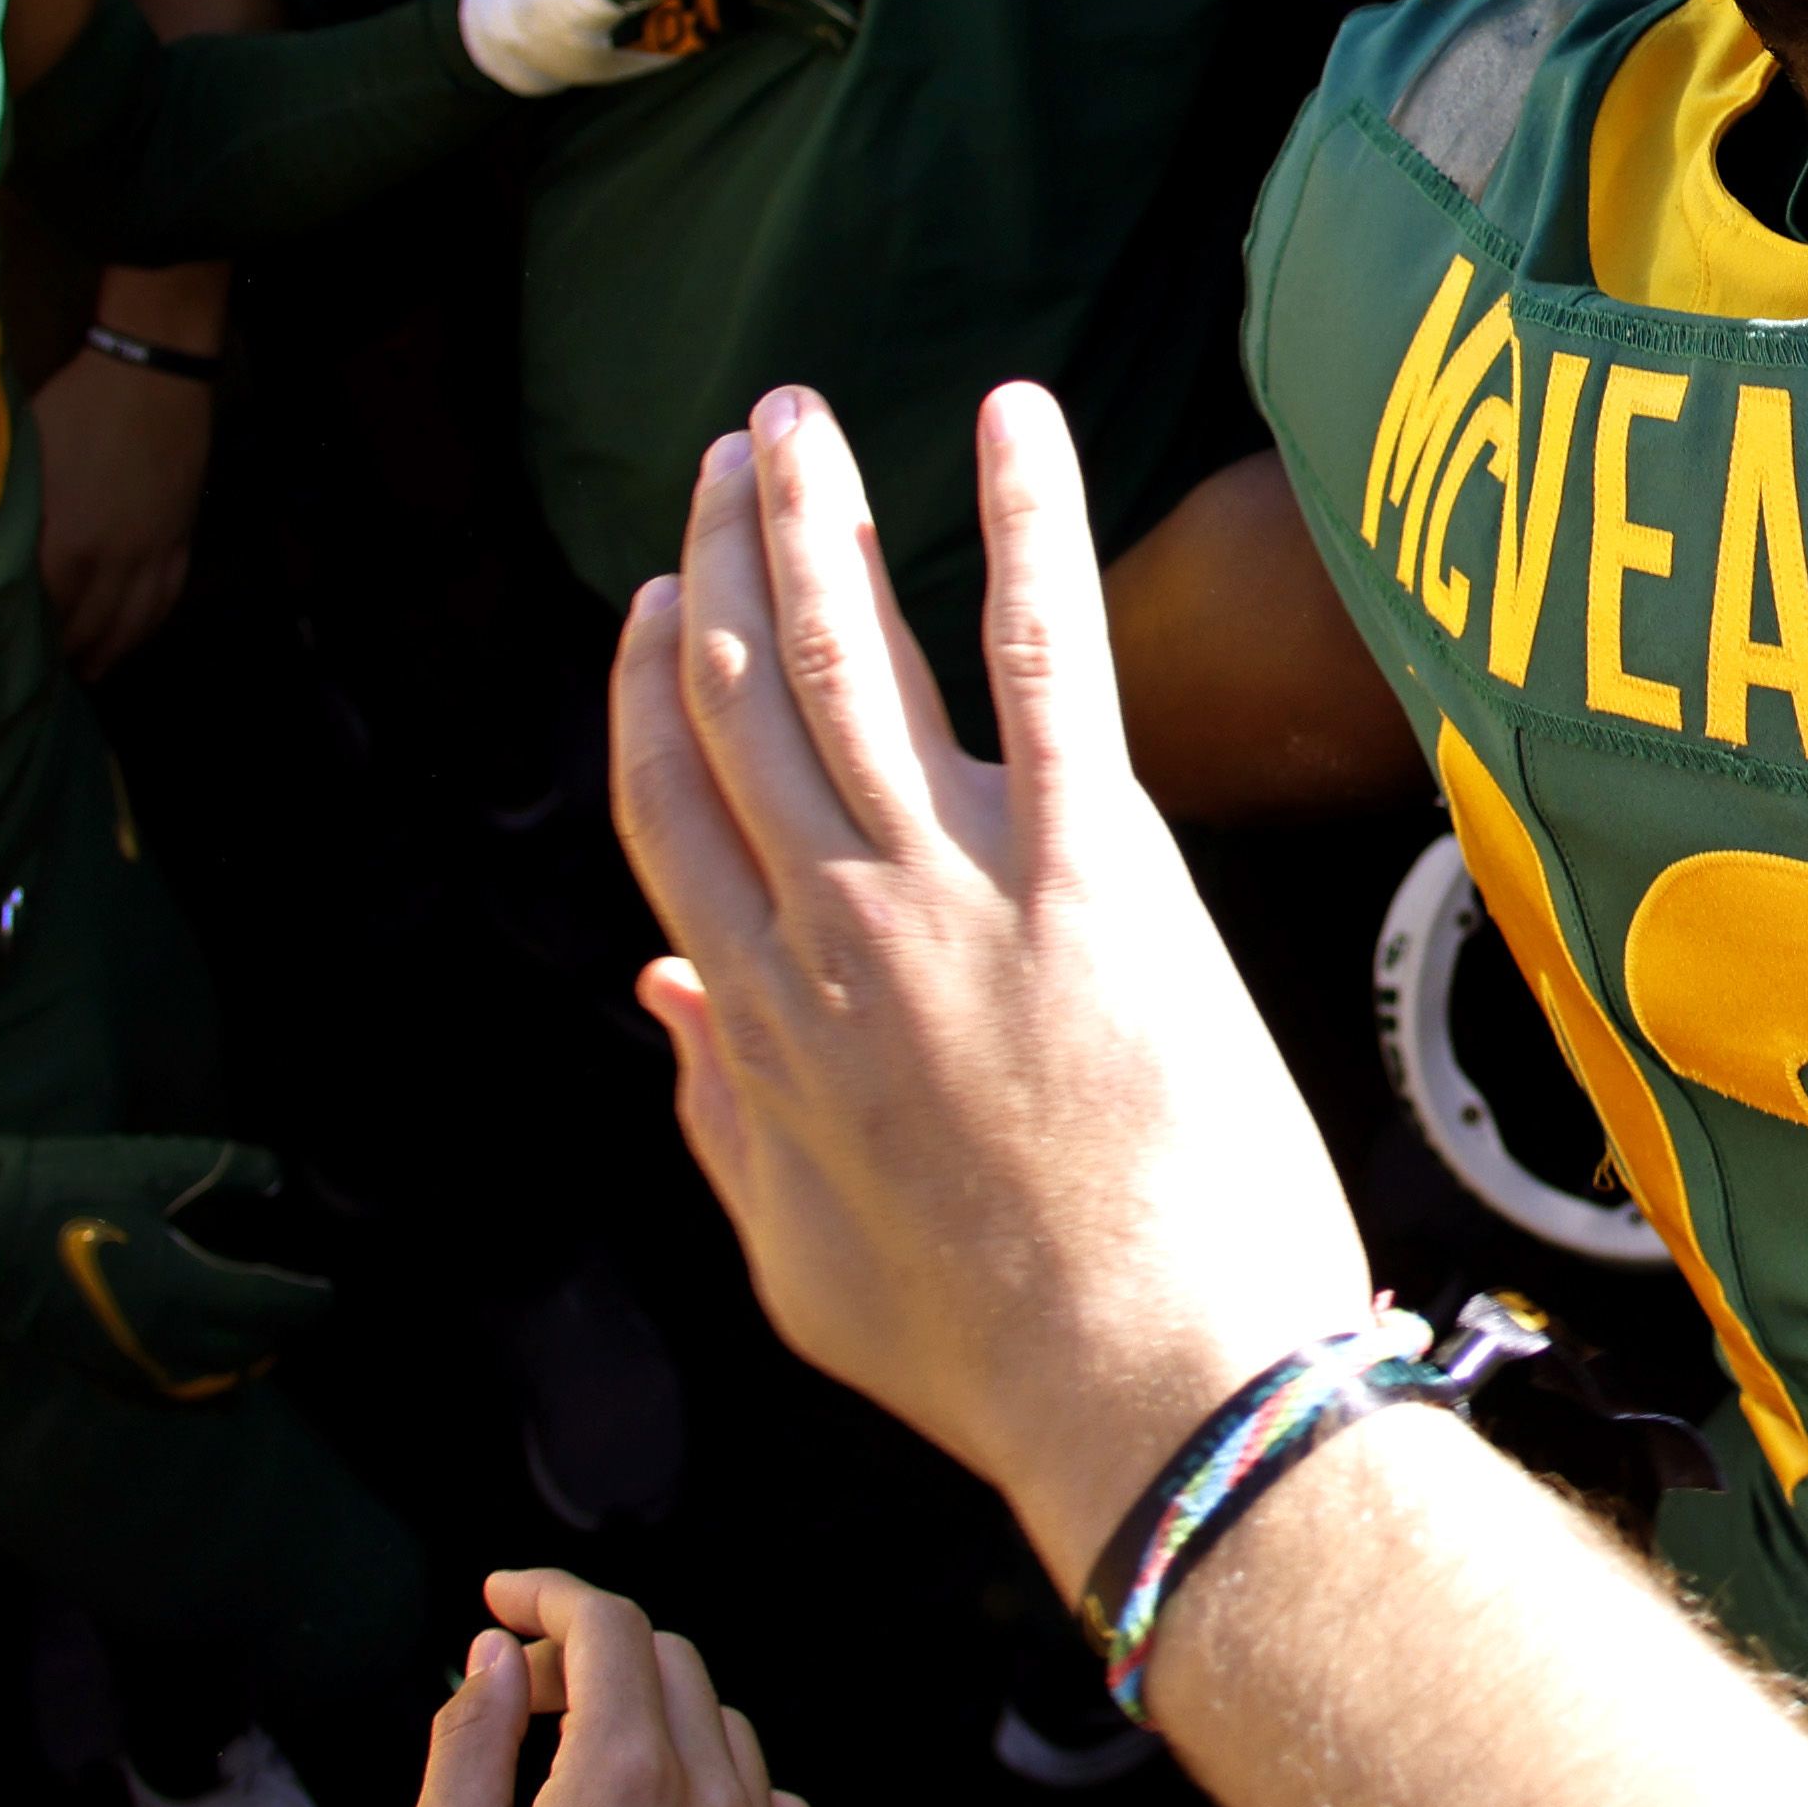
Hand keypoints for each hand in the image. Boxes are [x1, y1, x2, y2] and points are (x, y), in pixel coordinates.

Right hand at [0, 1132, 340, 1405]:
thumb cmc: (67, 1187)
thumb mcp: (154, 1164)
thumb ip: (226, 1169)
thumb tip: (278, 1178)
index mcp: (188, 1287)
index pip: (274, 1307)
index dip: (309, 1300)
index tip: (327, 1291)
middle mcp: (167, 1338)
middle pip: (249, 1353)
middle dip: (279, 1334)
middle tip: (295, 1312)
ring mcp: (129, 1361)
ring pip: (208, 1386)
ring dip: (242, 1367)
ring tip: (258, 1345)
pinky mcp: (96, 1368)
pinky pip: (163, 1396)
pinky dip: (196, 1391)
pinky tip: (202, 1376)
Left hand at [37, 346, 211, 674]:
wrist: (152, 373)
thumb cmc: (76, 406)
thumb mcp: (24, 456)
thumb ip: (7, 513)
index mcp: (68, 544)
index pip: (46, 616)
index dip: (27, 643)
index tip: (4, 658)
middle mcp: (115, 561)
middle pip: (91, 632)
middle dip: (66, 659)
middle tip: (40, 678)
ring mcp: (153, 552)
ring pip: (134, 625)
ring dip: (109, 653)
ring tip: (85, 673)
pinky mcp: (180, 538)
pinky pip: (168, 598)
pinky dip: (149, 627)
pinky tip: (133, 636)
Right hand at [403, 1571, 828, 1806]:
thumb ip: (464, 1742)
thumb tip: (491, 1660)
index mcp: (625, 1775)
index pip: (606, 1625)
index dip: (549, 1594)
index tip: (503, 1601)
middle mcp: (721, 1801)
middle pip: (670, 1666)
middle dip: (590, 1658)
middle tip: (520, 1698)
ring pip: (727, 1737)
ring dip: (657, 1727)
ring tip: (580, 1782)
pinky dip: (719, 1799)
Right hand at [614, 384, 1378, 1572]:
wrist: (1155, 1391)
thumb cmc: (995, 1352)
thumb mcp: (797, 1261)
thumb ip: (714, 1118)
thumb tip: (659, 992)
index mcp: (759, 1020)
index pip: (666, 808)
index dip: (652, 686)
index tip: (665, 598)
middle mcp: (834, 931)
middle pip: (742, 702)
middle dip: (726, 558)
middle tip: (731, 453)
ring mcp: (958, 891)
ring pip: (854, 659)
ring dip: (815, 517)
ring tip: (795, 416)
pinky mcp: (1097, 869)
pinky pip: (1050, 658)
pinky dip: (1024, 525)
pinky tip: (1011, 419)